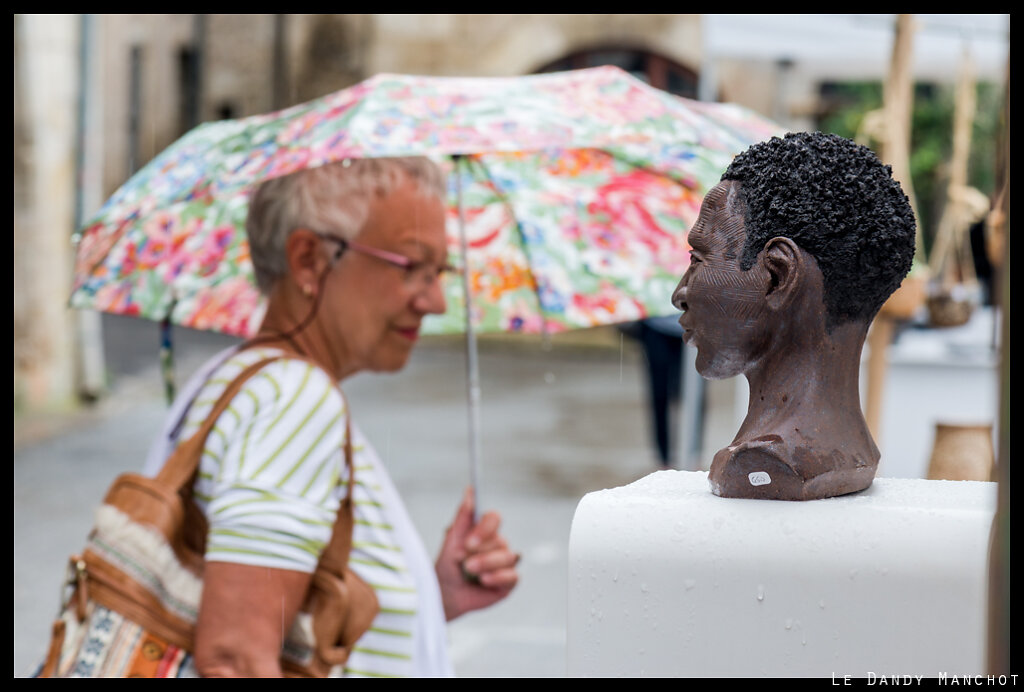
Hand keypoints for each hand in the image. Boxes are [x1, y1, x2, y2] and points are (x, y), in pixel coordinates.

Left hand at [435, 487, 518, 620]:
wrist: (446, 593)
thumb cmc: (448, 564)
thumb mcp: (452, 539)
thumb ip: (463, 516)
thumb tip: (470, 491)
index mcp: (485, 530)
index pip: (494, 518)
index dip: (485, 529)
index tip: (469, 541)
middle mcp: (498, 544)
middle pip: (500, 541)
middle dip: (480, 553)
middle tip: (464, 562)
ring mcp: (506, 562)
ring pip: (507, 557)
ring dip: (486, 565)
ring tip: (470, 571)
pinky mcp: (510, 581)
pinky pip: (512, 576)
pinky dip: (496, 578)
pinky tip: (483, 581)